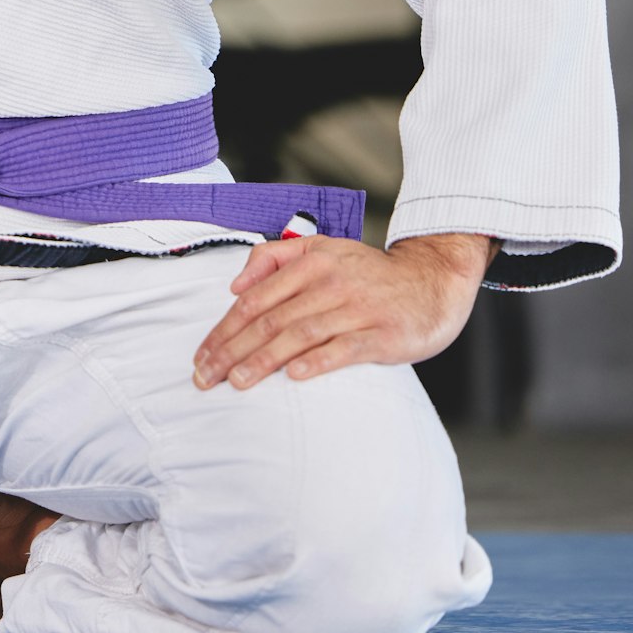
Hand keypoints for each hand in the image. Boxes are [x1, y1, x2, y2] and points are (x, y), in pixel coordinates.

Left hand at [192, 231, 498, 390]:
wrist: (431, 281)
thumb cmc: (368, 273)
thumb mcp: (322, 250)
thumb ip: (275, 258)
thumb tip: (235, 285)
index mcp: (311, 262)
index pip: (255, 299)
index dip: (223, 329)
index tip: (201, 355)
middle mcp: (330, 283)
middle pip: (270, 319)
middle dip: (232, 350)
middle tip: (205, 377)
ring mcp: (357, 308)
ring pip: (300, 334)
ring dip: (264, 360)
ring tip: (236, 382)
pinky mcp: (383, 333)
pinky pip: (346, 348)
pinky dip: (319, 361)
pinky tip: (295, 376)